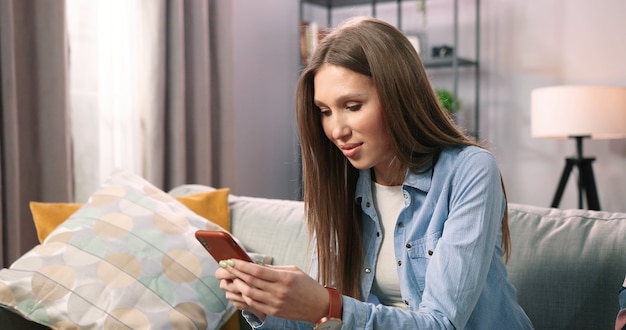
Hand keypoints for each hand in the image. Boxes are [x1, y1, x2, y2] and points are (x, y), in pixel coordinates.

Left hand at [215, 259, 329, 322]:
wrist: (318, 306)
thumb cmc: (307, 285)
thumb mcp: (293, 270)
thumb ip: (274, 268)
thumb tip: (255, 265)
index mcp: (284, 278)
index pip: (256, 271)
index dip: (241, 265)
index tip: (231, 260)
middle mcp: (278, 291)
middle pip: (250, 282)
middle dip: (235, 273)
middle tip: (225, 267)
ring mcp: (275, 303)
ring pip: (248, 294)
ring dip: (237, 285)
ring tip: (230, 278)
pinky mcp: (273, 312)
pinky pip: (253, 305)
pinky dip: (243, 297)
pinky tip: (239, 290)